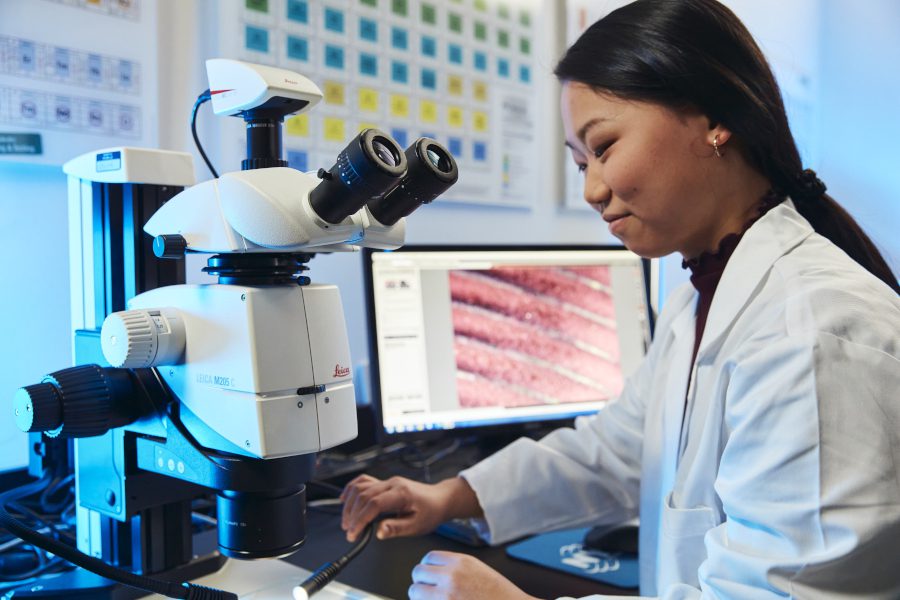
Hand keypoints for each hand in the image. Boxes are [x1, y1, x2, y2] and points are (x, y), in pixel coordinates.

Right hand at [340, 475, 480, 542]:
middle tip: (350, 532)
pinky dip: (352, 489)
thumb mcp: (417, 526)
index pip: (374, 504)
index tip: (354, 533)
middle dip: (352, 515)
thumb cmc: (431, 512)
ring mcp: (387, 481)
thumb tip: (379, 532)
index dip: (361, 519)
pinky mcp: (385, 483)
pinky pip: (363, 481)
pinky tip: (345, 499)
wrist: (440, 499)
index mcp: (401, 493)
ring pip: (360, 487)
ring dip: (350, 504)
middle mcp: (392, 484)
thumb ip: (396, 529)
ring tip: (347, 522)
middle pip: (363, 495)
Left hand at [409, 551, 538, 599]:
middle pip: (418, 573)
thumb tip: (433, 571)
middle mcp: (451, 576)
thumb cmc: (500, 595)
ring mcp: (446, 596)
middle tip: (427, 591)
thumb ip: (455, 567)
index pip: (429, 558)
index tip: (429, 576)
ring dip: (419, 597)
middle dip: (421, 582)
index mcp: (461, 562)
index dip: (427, 568)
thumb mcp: (478, 570)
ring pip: (415, 592)